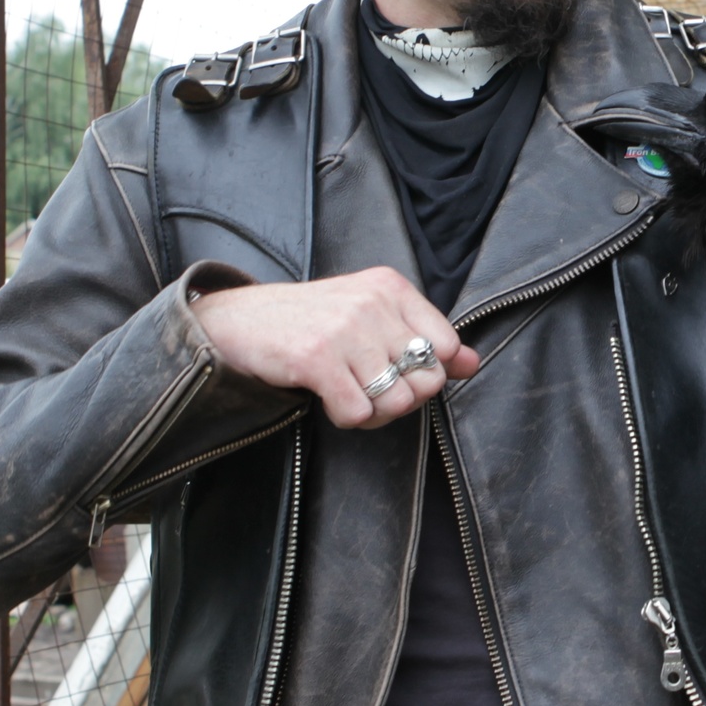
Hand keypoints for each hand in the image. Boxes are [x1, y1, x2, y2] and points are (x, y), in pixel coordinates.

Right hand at [189, 268, 481, 429]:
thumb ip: (424, 338)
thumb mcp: (369, 317)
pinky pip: (359, 413)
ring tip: (345, 393)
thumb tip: (471, 364)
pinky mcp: (317, 358)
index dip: (424, 372)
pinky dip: (345, 418)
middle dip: (400, 399)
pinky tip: (326, 398)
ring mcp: (345, 329)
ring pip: (396, 402)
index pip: (446, 346)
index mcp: (391, 287)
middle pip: (426, 380)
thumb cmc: (307, 323)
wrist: (234, 323)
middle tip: (365, 389)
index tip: (393, 370)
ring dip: (371, 412)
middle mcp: (372, 303)